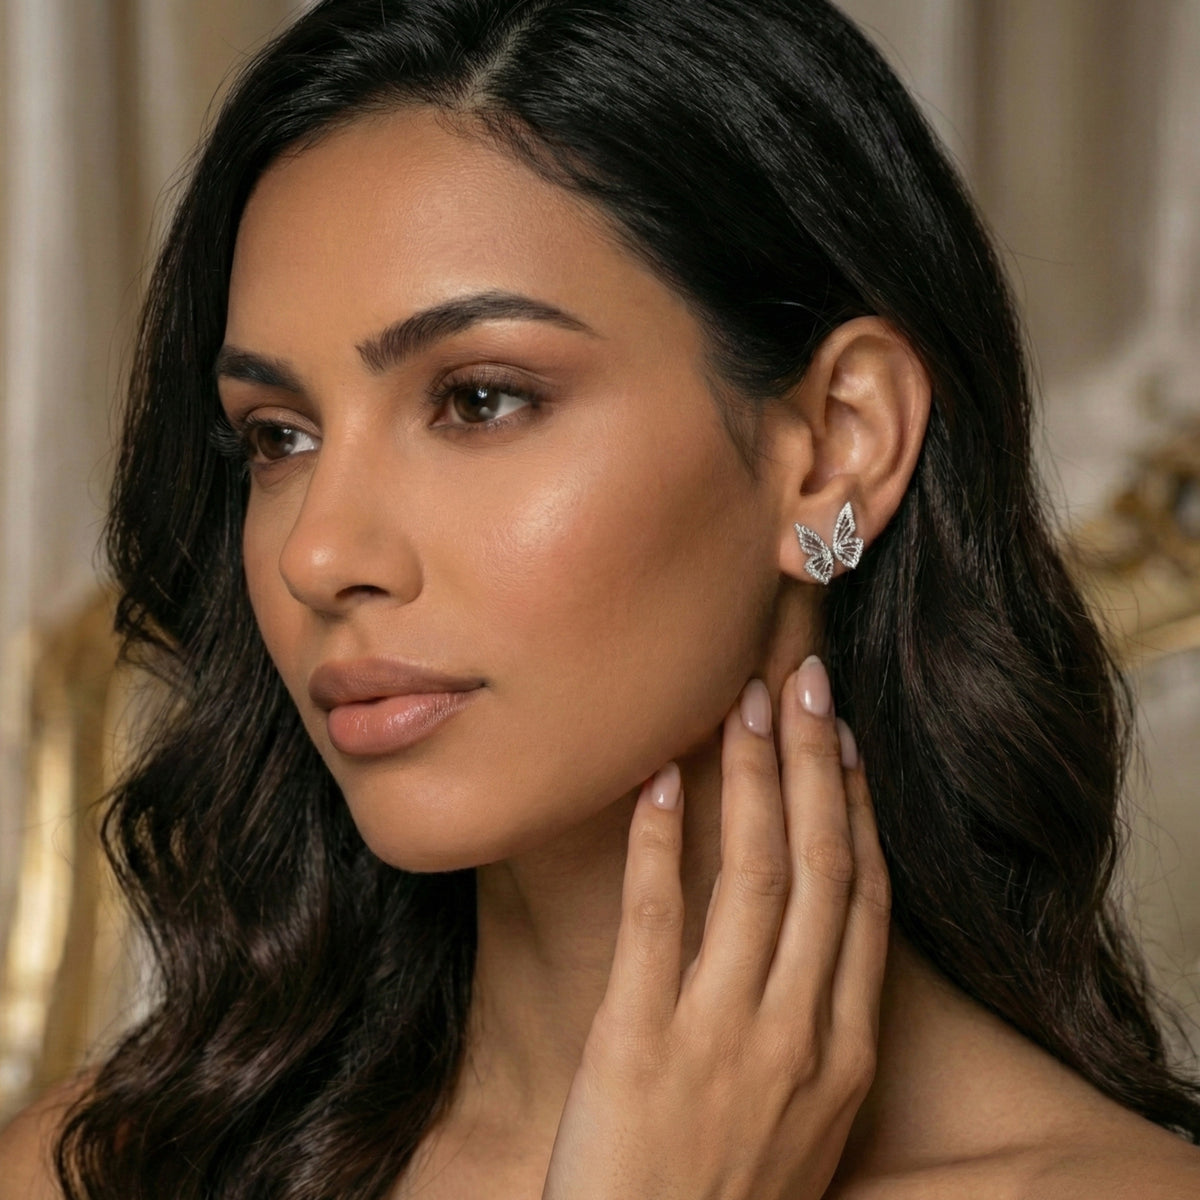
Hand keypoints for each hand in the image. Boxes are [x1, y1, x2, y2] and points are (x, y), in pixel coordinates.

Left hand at [540, 656, 889, 1199]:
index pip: (866, 903)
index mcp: (843, 1054)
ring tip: (743, 705)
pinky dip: (662, 842)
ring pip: (756, 877)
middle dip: (817, 765)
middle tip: (806, 682)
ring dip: (752, 781)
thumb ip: (811, 1036)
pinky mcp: (639, 1040)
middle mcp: (796, 1033)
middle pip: (823, 868)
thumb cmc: (724, 1199)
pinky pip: (657, 918)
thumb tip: (804, 947)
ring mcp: (721, 1034)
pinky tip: (661, 781)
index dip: (860, 812)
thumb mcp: (803, 1126)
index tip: (848, 744)